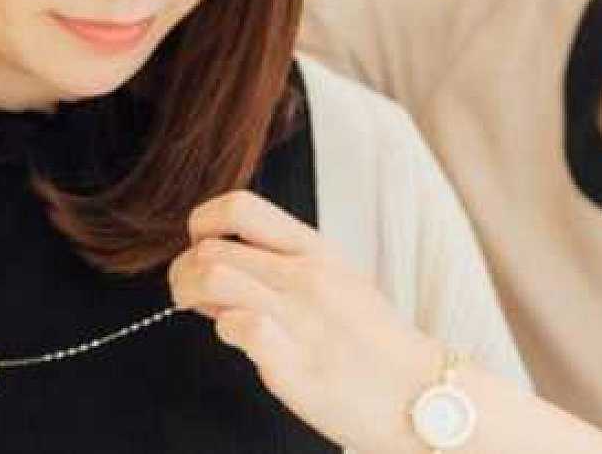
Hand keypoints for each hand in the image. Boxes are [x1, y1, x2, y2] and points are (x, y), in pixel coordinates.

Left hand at [169, 190, 442, 453]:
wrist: (417, 393)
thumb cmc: (374, 343)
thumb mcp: (339, 282)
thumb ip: (286, 268)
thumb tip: (226, 265)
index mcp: (316, 250)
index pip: (240, 207)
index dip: (203, 222)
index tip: (199, 245)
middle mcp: (305, 275)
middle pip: (210, 247)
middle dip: (183, 271)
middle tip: (188, 294)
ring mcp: (299, 315)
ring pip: (212, 276)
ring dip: (190, 295)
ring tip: (202, 313)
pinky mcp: (292, 360)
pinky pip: (236, 327)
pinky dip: (225, 333)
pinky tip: (241, 342)